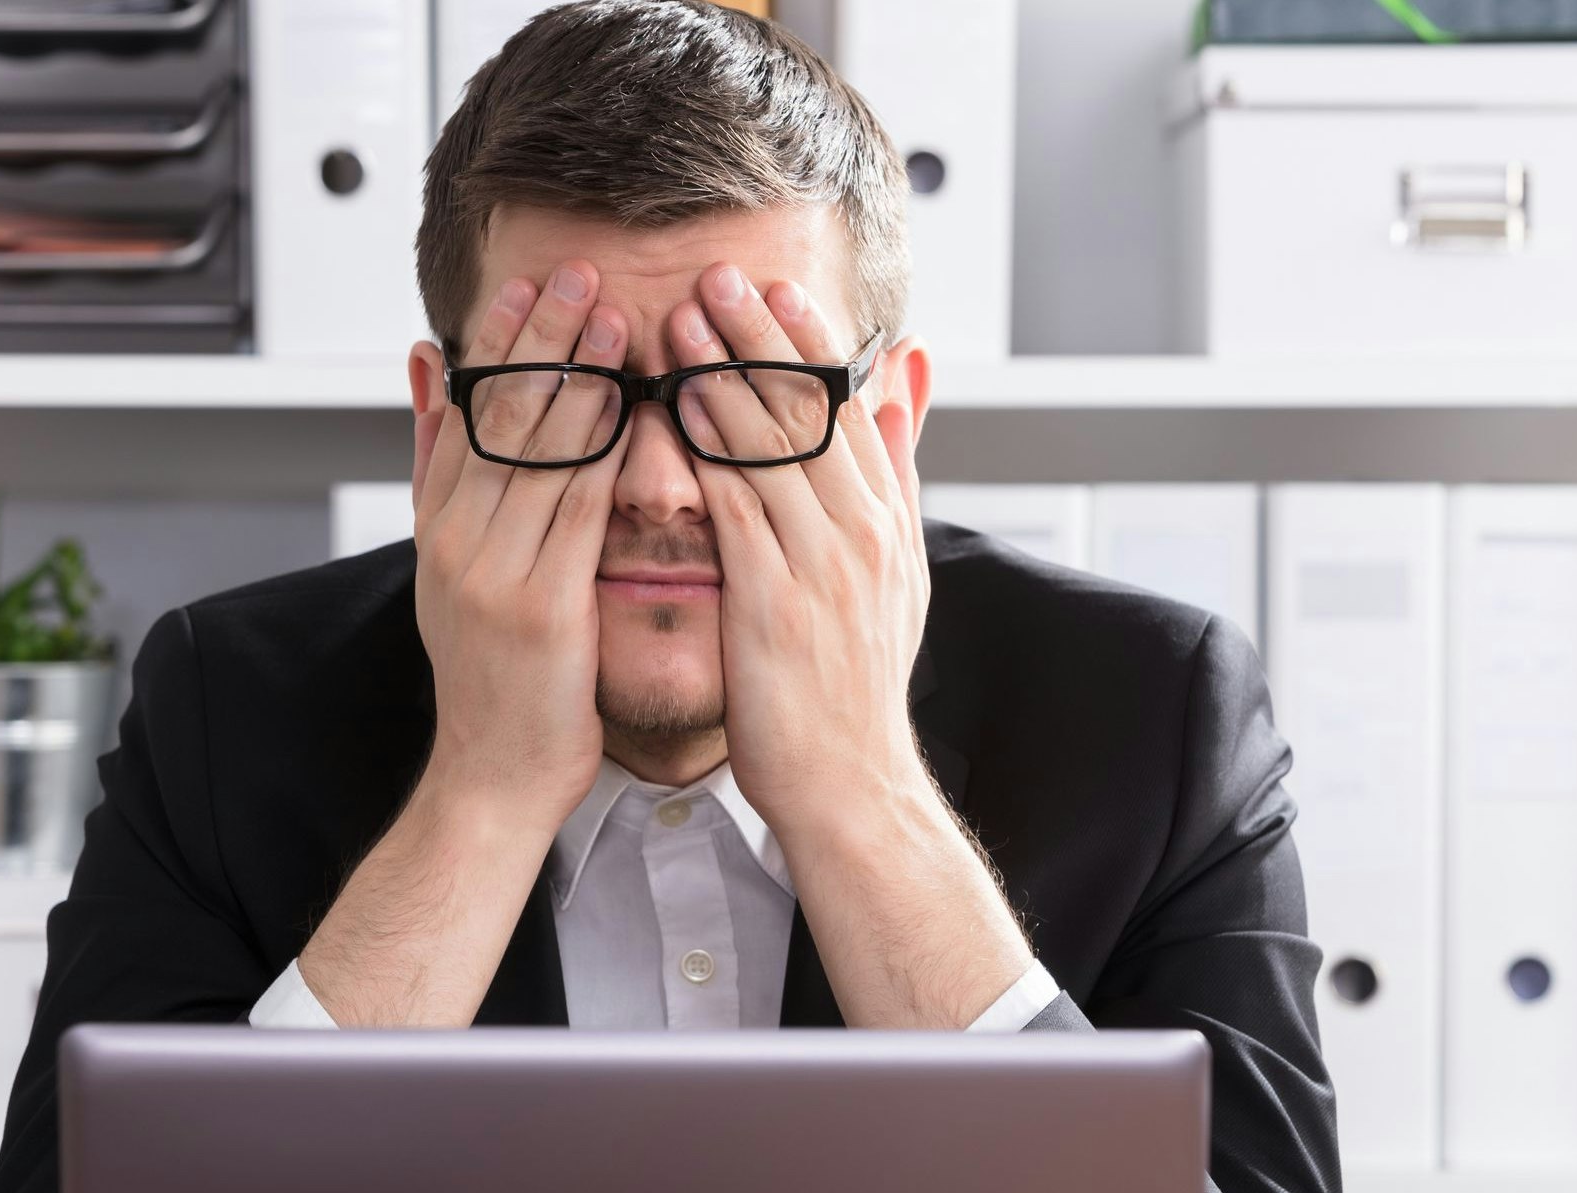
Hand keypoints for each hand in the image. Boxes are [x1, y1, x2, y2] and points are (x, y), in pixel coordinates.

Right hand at [412, 259, 630, 829]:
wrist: (492, 776)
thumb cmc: (495, 677)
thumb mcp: (448, 564)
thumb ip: (440, 466)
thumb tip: (426, 369)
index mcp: (438, 527)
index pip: (465, 411)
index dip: (498, 341)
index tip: (533, 284)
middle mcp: (457, 541)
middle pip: (499, 418)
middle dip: (543, 338)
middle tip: (583, 275)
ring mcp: (493, 573)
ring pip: (538, 452)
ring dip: (580, 377)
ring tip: (614, 317)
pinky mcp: (540, 608)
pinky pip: (578, 513)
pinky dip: (606, 452)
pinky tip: (635, 408)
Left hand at [665, 262, 932, 834]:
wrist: (850, 782)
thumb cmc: (854, 684)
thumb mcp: (898, 573)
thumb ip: (895, 477)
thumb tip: (902, 388)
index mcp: (886, 521)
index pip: (848, 408)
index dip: (809, 342)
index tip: (774, 288)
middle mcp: (862, 532)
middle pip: (809, 411)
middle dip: (760, 337)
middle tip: (716, 277)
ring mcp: (822, 566)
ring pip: (771, 447)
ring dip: (722, 375)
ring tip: (682, 319)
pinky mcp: (774, 602)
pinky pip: (736, 507)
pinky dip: (706, 449)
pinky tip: (673, 408)